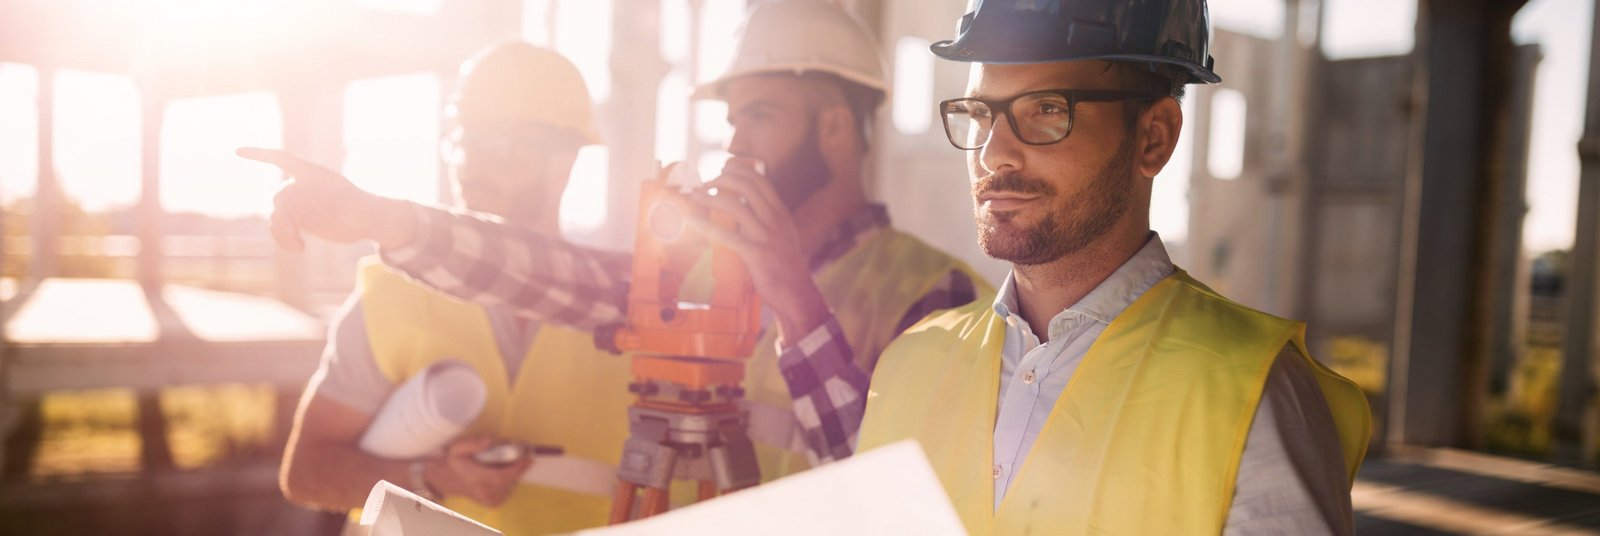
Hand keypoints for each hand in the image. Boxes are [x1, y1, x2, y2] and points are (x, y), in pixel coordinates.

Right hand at [235, 147, 416, 250]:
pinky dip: (284, 238)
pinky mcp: (300, 218)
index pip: (282, 159)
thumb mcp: (345, 203)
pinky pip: (282, 226)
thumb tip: (315, 206)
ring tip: (297, 246)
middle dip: (282, 217)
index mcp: (313, 174)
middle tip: (294, 234)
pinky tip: (298, 248)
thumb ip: (327, 203)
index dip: (260, 155)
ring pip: (278, 214)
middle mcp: (304, 186)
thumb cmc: (365, 209)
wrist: (370, 221)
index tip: (238, 151)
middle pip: (280, 196)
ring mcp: (301, 202)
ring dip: (281, 232)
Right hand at [422, 436, 531, 506]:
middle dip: (519, 466)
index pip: (502, 476)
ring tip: (507, 462)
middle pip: (511, 480)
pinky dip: (509, 480)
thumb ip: (473, 443)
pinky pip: (509, 489)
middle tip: (522, 453)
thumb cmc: (455, 461)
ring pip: (512, 485)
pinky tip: (500, 472)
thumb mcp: (459, 447)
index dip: (518, 467)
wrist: (447, 479)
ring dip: (513, 472)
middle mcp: (486, 493)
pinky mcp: (494, 503)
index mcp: (477, 480)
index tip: (529, 456)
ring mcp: (491, 501)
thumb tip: (490, 442)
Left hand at [683, 157, 829, 342]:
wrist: (796, 292)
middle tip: (705, 184)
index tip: (721, 170)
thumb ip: (767, 219)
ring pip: (735, 205)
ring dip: (710, 197)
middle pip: (746, 186)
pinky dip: (705, 225)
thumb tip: (742, 206)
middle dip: (721, 179)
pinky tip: (691, 221)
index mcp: (780, 212)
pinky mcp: (755, 254)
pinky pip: (726, 235)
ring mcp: (765, 236)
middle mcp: (774, 219)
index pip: (760, 180)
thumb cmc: (785, 265)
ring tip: (695, 197)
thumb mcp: (782, 234)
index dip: (738, 170)